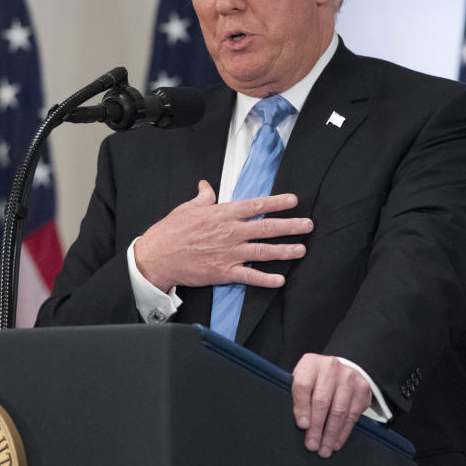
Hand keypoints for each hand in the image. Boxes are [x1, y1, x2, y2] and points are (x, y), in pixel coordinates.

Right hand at [133, 180, 312, 291]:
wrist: (157, 257)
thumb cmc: (171, 231)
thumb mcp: (188, 208)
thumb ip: (203, 197)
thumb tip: (206, 186)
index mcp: (222, 214)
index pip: (256, 205)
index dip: (277, 202)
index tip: (293, 200)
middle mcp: (230, 233)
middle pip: (267, 228)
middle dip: (291, 226)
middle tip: (308, 224)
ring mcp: (229, 253)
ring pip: (264, 251)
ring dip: (285, 250)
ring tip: (302, 249)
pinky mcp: (224, 272)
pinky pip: (250, 276)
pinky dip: (266, 279)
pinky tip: (280, 279)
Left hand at [292, 353, 371, 457]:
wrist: (341, 369)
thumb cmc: (317, 378)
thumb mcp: (303, 379)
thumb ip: (298, 395)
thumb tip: (299, 423)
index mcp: (311, 363)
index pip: (303, 385)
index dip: (301, 407)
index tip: (302, 426)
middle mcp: (330, 367)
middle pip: (322, 401)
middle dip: (316, 427)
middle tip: (312, 445)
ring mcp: (348, 377)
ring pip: (339, 411)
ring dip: (331, 434)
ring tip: (324, 449)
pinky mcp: (362, 388)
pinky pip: (352, 415)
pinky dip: (343, 432)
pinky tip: (336, 442)